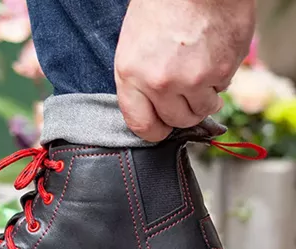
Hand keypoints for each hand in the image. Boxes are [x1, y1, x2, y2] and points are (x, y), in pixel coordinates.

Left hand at [115, 0, 255, 141]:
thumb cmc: (161, 6)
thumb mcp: (132, 46)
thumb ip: (139, 82)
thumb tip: (151, 111)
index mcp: (131, 75)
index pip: (141, 126)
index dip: (153, 130)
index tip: (159, 127)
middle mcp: (161, 82)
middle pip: (177, 121)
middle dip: (181, 112)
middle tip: (183, 94)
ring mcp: (195, 78)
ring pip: (203, 109)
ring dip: (203, 97)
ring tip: (198, 73)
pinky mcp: (223, 70)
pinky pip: (223, 89)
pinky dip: (219, 78)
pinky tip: (211, 56)